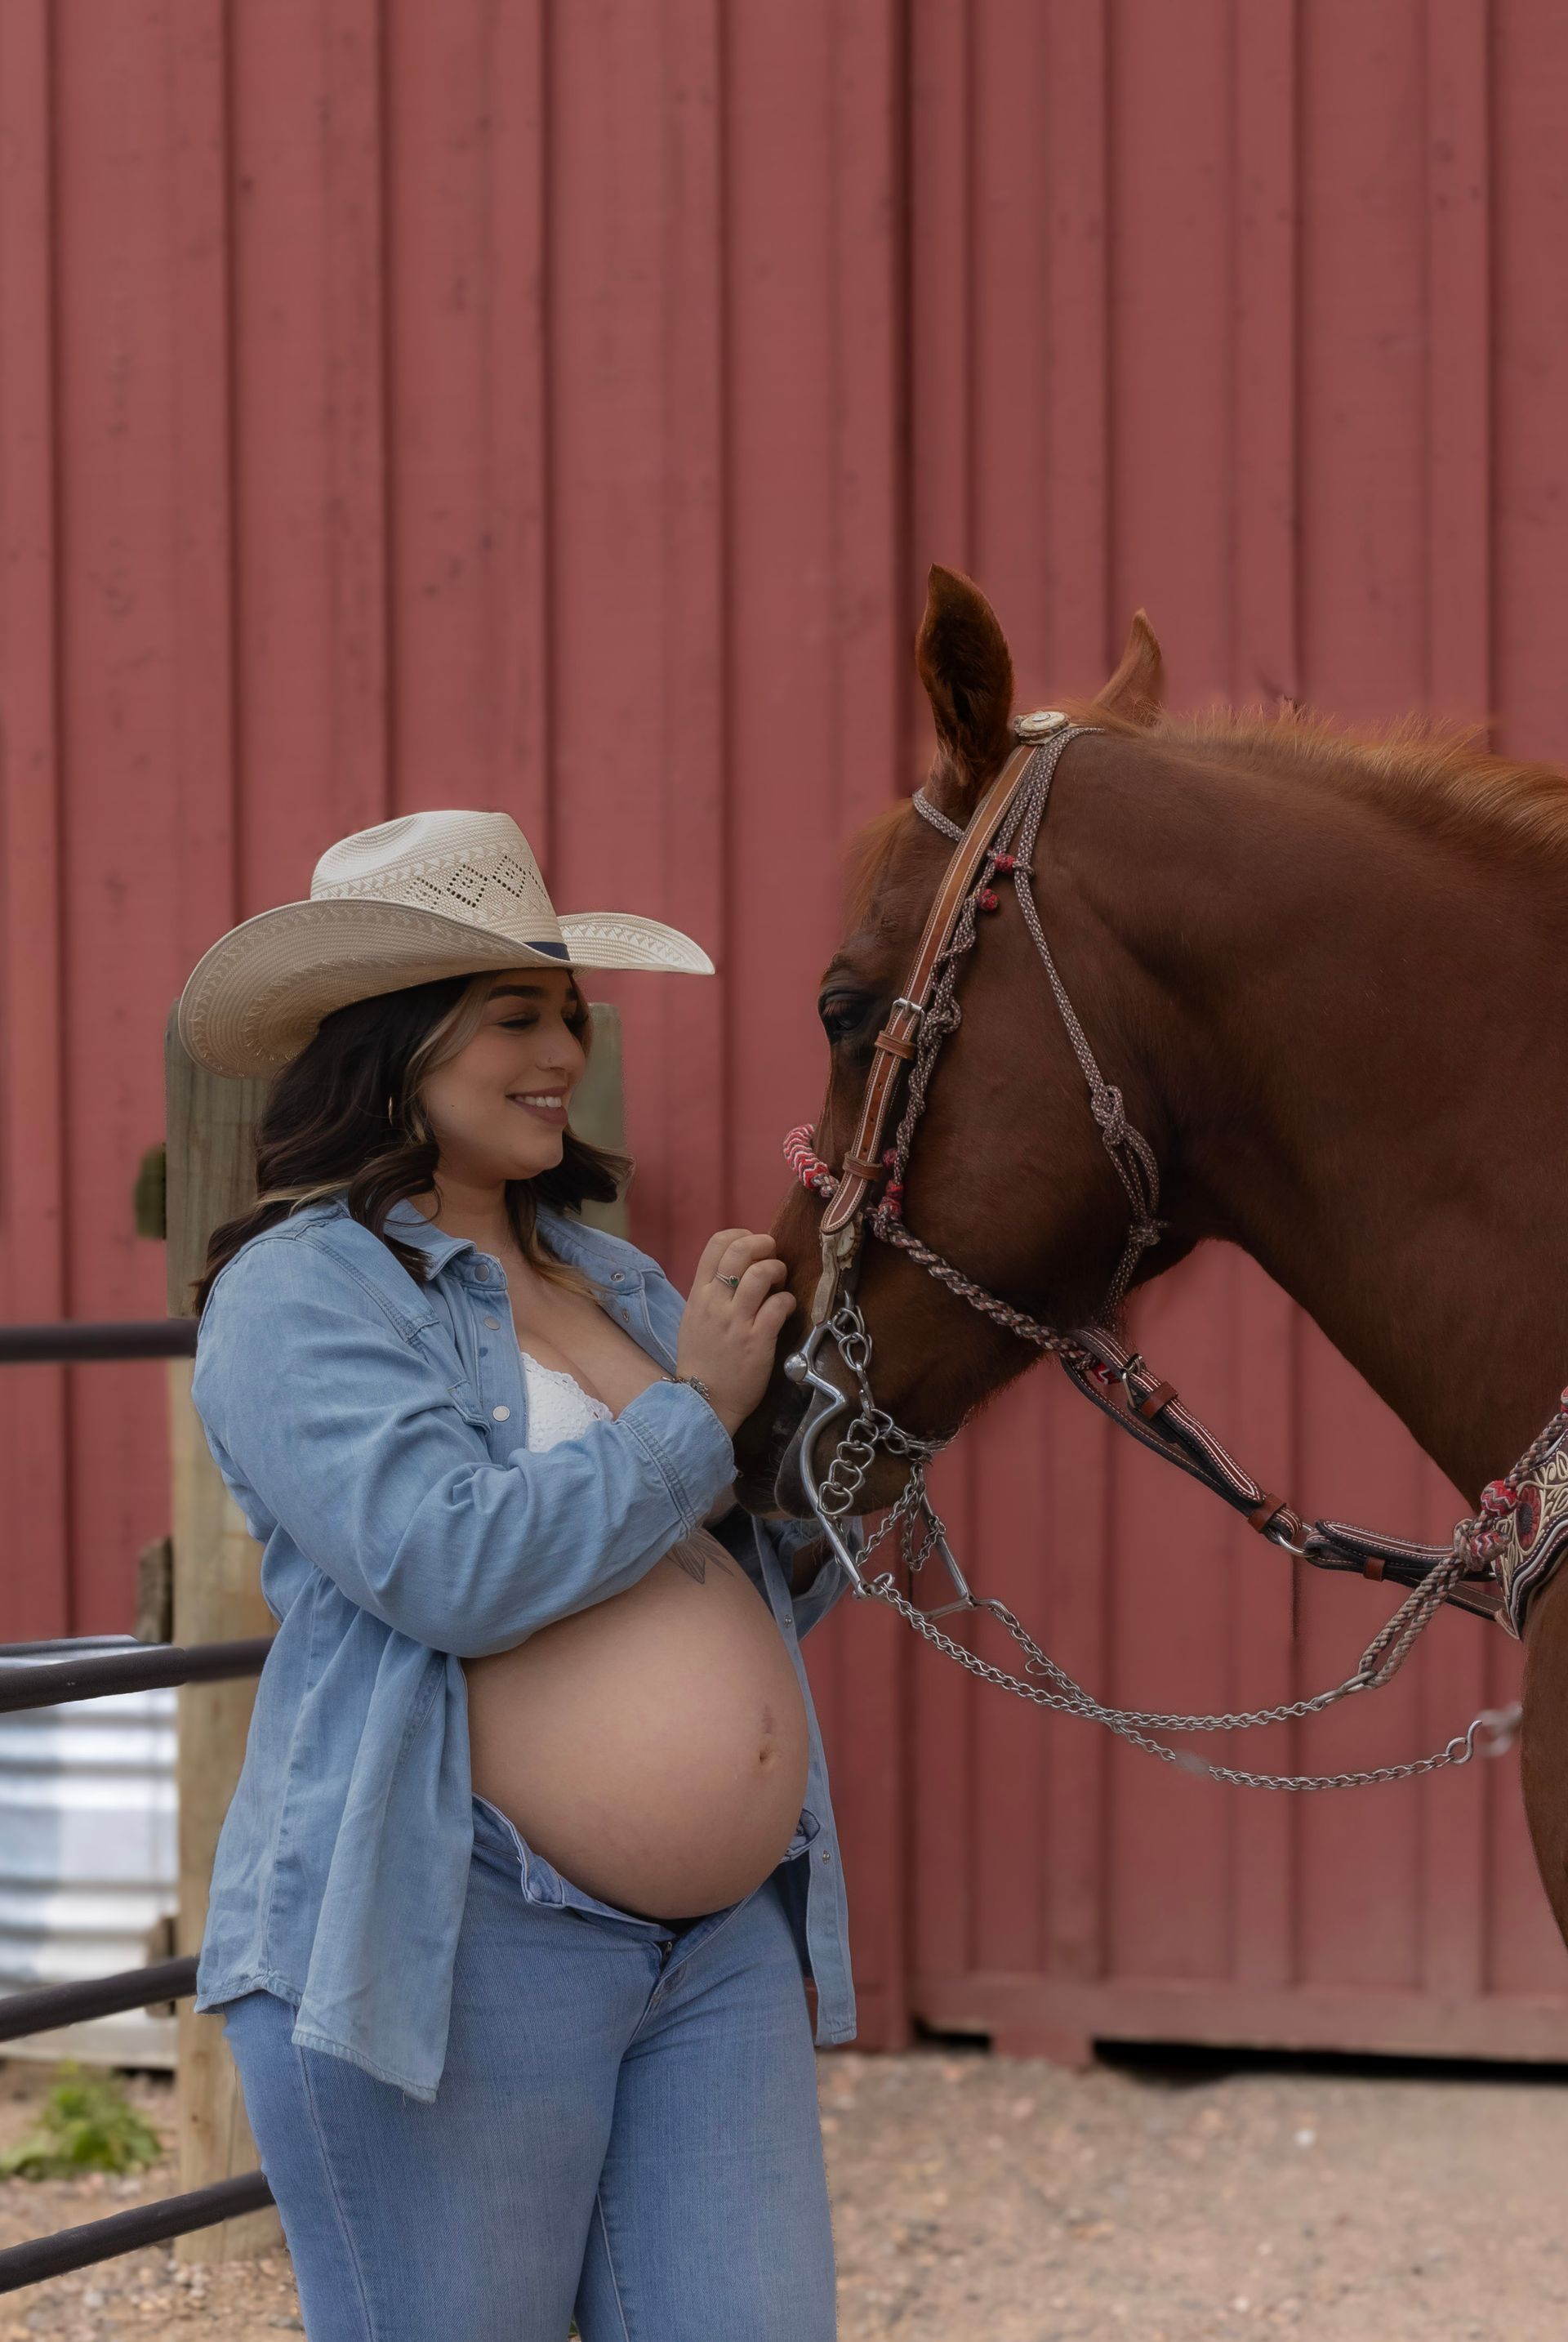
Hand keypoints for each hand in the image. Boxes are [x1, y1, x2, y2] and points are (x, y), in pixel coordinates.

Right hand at [677, 1229, 796, 1435]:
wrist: (703, 1401)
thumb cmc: (702, 1360)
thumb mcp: (694, 1319)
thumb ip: (712, 1293)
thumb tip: (739, 1268)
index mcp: (698, 1294)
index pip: (716, 1244)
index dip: (741, 1235)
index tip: (754, 1245)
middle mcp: (715, 1302)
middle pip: (740, 1250)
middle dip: (764, 1244)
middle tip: (773, 1256)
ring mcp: (736, 1321)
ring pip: (761, 1273)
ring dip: (778, 1270)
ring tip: (780, 1282)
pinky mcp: (757, 1340)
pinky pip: (779, 1305)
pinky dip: (787, 1301)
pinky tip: (785, 1309)